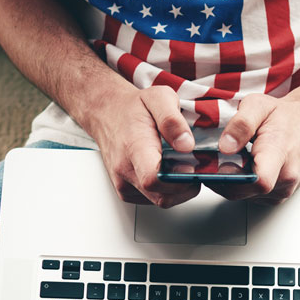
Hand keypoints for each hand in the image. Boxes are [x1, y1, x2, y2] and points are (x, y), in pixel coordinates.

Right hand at [88, 85, 198, 207]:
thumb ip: (173, 121)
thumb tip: (186, 145)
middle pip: (162, 196)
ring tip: (180, 167)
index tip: (190, 169)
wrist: (107, 114)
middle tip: (192, 166)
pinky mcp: (126, 191)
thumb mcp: (158, 98)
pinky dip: (166, 190)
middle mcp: (125, 170)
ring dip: (177, 190)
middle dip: (184, 186)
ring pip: (160, 201)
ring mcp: (124, 183)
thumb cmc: (132, 108)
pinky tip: (166, 172)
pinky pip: (153, 200)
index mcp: (134, 147)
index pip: (152, 179)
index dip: (177, 181)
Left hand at [211, 93, 299, 204]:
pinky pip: (254, 197)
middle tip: (218, 160)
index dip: (234, 179)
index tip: (220, 166)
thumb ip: (240, 125)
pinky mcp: (280, 195)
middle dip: (227, 179)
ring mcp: (284, 189)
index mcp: (280, 154)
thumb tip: (225, 147)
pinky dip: (245, 186)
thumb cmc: (287, 116)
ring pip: (247, 197)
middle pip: (247, 191)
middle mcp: (286, 177)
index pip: (260, 181)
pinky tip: (246, 169)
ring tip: (237, 161)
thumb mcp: (259, 106)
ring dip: (235, 183)